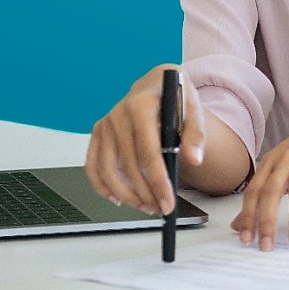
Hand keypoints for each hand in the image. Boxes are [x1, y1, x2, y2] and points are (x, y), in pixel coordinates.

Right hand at [85, 64, 205, 215]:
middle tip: (159, 208)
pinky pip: (93, 165)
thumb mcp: (193, 107)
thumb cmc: (175, 95)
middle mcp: (118, 114)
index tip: (167, 202)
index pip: (149, 152)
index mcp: (141, 105)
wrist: (156, 81)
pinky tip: (117, 199)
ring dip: (125, 194)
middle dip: (144, 192)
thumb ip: (195, 133)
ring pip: (108, 170)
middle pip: (128, 165)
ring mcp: (105, 124)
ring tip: (145, 205)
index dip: (158, 181)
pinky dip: (102, 186)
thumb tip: (195, 159)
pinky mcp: (97, 132)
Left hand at [230, 103, 288, 249]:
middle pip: (272, 190)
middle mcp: (288, 157)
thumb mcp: (281, 167)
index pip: (254, 191)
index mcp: (272, 161)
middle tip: (267, 246)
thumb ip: (261, 194)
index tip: (246, 240)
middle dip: (267, 220)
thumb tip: (238, 225)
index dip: (248, 215)